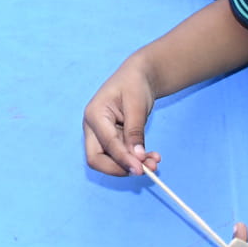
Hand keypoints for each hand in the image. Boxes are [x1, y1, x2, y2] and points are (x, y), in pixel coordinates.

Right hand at [83, 57, 159, 175]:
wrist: (138, 76)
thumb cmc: (135, 84)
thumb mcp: (137, 105)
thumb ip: (135, 131)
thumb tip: (137, 158)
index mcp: (94, 114)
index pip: (106, 144)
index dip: (123, 159)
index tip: (141, 170)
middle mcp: (93, 127)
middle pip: (97, 159)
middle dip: (121, 168)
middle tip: (146, 170)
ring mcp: (101, 134)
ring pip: (110, 160)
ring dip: (131, 166)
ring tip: (154, 163)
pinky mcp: (112, 139)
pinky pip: (120, 156)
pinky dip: (135, 160)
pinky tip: (150, 157)